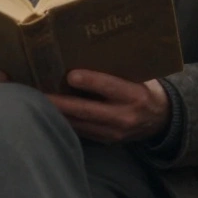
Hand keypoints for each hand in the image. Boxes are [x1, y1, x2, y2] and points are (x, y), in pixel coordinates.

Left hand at [46, 70, 169, 143]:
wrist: (161, 119)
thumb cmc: (145, 89)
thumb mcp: (139, 77)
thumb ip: (117, 72)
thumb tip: (87, 56)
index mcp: (135, 95)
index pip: (110, 87)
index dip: (90, 81)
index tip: (70, 75)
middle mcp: (124, 116)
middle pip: (86, 110)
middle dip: (60, 102)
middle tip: (38, 93)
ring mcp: (114, 133)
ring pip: (79, 124)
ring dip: (57, 114)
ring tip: (37, 103)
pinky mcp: (106, 141)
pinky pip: (81, 131)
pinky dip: (65, 121)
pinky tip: (50, 114)